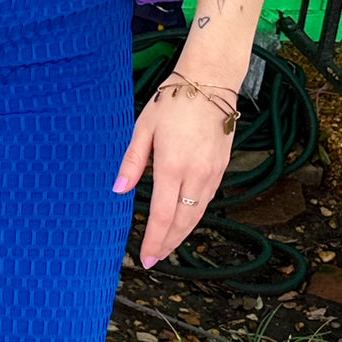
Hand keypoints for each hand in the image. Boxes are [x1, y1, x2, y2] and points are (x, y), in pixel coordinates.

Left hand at [112, 78, 236, 268]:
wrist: (210, 82)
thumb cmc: (172, 101)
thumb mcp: (144, 128)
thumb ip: (132, 162)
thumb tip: (119, 190)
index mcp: (173, 165)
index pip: (163, 214)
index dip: (154, 239)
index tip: (146, 257)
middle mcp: (196, 173)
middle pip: (183, 221)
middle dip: (168, 244)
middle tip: (155, 259)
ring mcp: (212, 171)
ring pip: (198, 213)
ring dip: (182, 233)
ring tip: (167, 246)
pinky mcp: (222, 167)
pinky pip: (207, 199)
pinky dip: (194, 215)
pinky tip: (183, 221)